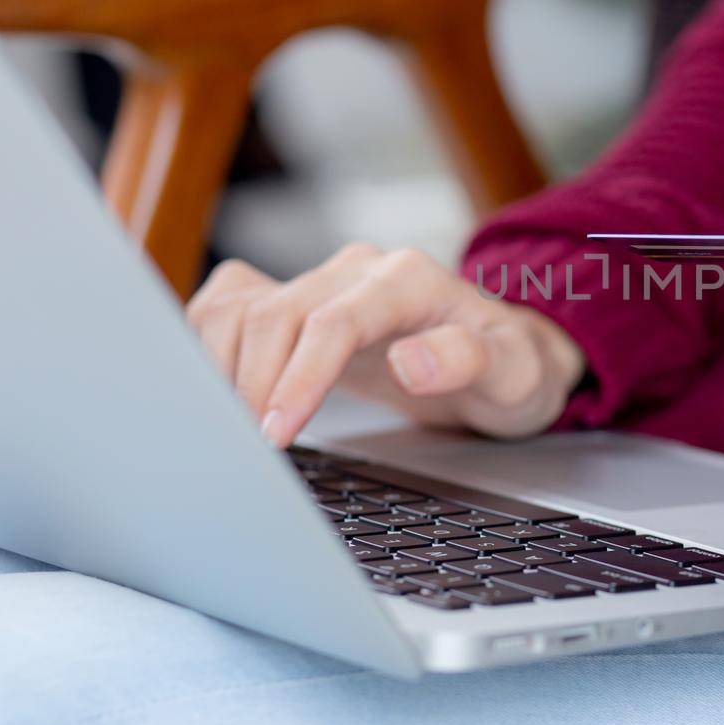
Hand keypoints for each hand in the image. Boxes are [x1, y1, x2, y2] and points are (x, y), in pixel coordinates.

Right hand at [186, 243, 584, 445]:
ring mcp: (322, 282)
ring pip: (239, 307)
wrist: (500, 359)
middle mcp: (359, 271)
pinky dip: (208, 345)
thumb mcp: (515, 375)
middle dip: (253, 386)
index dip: (297, 377)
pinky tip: (216, 392)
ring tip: (229, 430)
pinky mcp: (296, 302)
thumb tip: (411, 362)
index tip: (276, 434)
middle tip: (249, 453)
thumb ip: (470, 361)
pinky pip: (229, 305)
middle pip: (276, 314)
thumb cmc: (508, 370)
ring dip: (221, 367)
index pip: (334, 320)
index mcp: (411, 280)